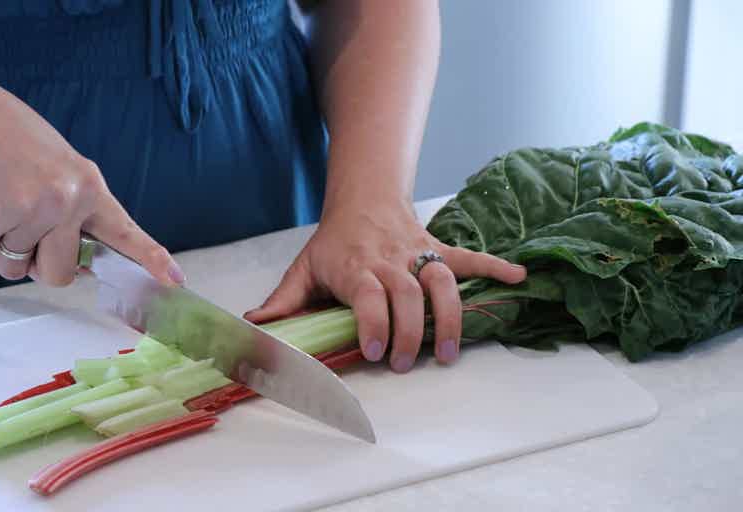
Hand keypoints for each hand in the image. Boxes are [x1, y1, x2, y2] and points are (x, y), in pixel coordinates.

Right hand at [0, 71, 183, 286]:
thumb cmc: (9, 135)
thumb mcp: (59, 169)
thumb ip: (75, 212)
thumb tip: (81, 262)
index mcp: (89, 186)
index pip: (126, 233)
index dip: (152, 259)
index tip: (175, 280)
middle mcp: (68, 200)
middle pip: (61, 273)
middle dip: (40, 262)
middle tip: (24, 225)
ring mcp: (32, 211)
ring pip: (17, 267)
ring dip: (5, 244)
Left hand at [245, 199, 525, 371]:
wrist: (363, 200)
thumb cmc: (334, 242)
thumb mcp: (304, 268)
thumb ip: (282, 301)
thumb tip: (253, 330)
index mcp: (355, 266)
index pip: (369, 293)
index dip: (375, 321)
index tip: (375, 352)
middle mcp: (390, 260)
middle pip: (409, 294)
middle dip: (411, 331)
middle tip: (407, 364)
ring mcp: (418, 253)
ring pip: (442, 280)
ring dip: (451, 315)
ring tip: (451, 352)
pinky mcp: (438, 249)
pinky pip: (469, 256)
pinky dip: (495, 265)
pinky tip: (518, 276)